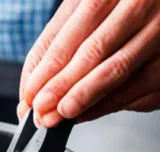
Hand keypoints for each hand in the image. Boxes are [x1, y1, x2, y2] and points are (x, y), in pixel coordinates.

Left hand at [19, 0, 159, 126]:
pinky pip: (142, 86)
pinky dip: (112, 103)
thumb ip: (57, 39)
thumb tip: (32, 84)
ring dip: (86, 100)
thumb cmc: (118, 7)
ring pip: (118, 71)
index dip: (47, 70)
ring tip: (62, 114)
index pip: (71, 35)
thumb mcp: (84, 8)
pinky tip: (90, 111)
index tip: (31, 96)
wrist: (157, 6)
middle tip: (43, 112)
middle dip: (62, 88)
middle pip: (93, 53)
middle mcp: (140, 6)